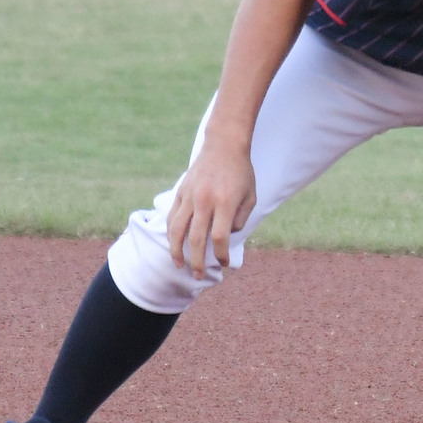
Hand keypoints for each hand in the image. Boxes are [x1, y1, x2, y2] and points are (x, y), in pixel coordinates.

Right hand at [166, 141, 256, 279]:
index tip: (224, 263)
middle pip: (196, 239)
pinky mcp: (181, 192)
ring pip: (177, 230)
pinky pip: (172, 217)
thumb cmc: (241, 173)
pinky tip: (174, 244)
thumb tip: (226, 236)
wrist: (224, 145)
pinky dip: (171, 233)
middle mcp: (205, 201)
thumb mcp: (251, 196)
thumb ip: (240, 219)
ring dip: (177, 251)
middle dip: (198, 262)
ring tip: (179, 265)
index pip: (220, 238)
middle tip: (198, 276)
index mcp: (225, 203)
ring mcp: (190, 196)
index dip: (222, 255)